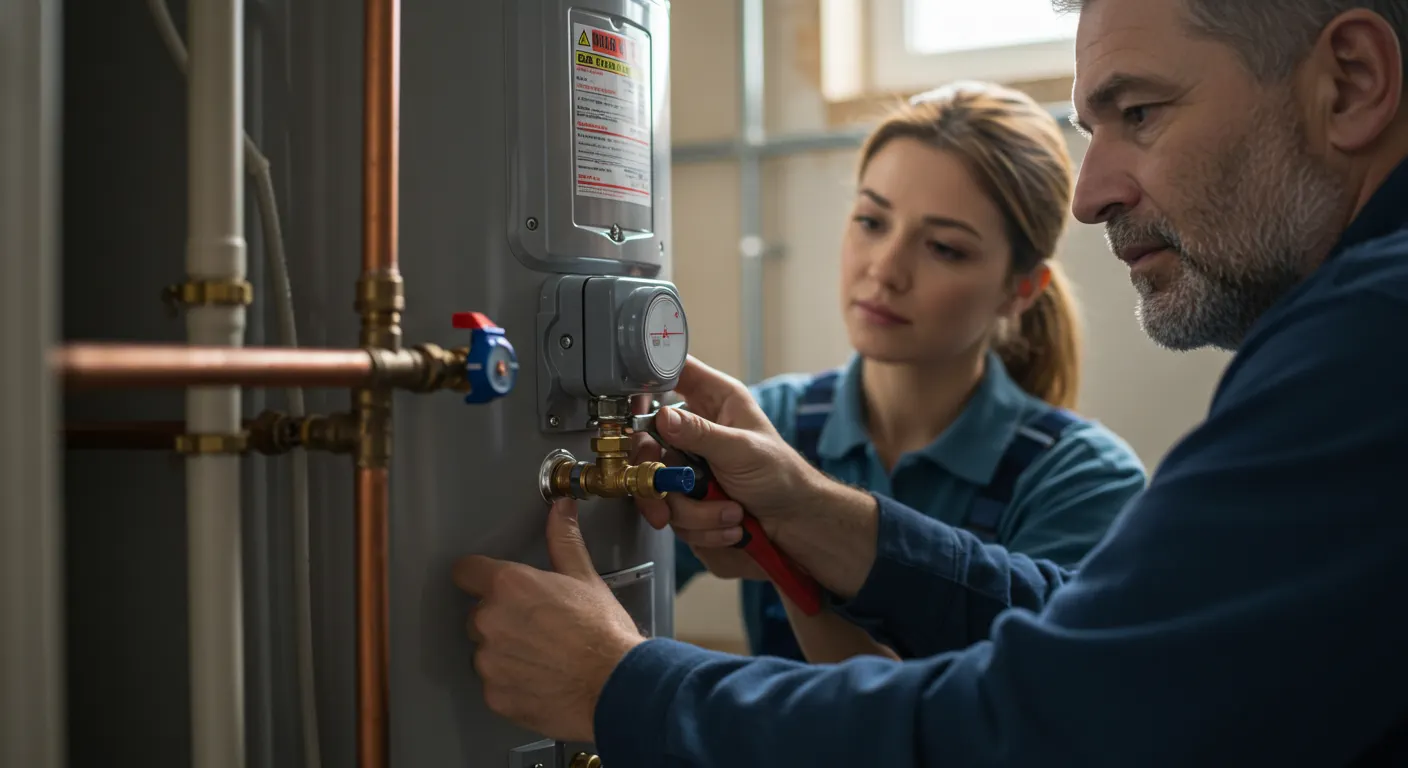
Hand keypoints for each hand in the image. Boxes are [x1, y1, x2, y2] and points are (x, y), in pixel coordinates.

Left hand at [452, 499, 645, 741]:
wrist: (615, 686)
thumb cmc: (603, 633)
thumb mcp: (585, 578)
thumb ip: (563, 540)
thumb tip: (561, 509)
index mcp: (509, 585)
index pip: (465, 571)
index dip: (478, 575)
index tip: (489, 582)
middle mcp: (491, 620)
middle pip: (477, 613)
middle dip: (500, 618)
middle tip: (536, 624)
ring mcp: (490, 661)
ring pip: (485, 651)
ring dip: (504, 652)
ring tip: (543, 655)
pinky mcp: (495, 695)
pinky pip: (494, 684)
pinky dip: (511, 683)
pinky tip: (541, 678)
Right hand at [633, 357, 823, 546]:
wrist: (793, 522)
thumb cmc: (782, 475)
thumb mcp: (742, 449)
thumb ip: (700, 433)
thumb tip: (661, 417)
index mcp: (713, 399)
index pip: (671, 372)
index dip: (647, 381)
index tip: (633, 405)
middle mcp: (695, 428)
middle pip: (646, 440)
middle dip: (658, 476)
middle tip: (669, 488)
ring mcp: (687, 464)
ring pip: (658, 485)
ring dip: (694, 512)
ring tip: (730, 513)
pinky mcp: (686, 496)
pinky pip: (672, 512)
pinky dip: (700, 527)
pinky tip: (728, 524)